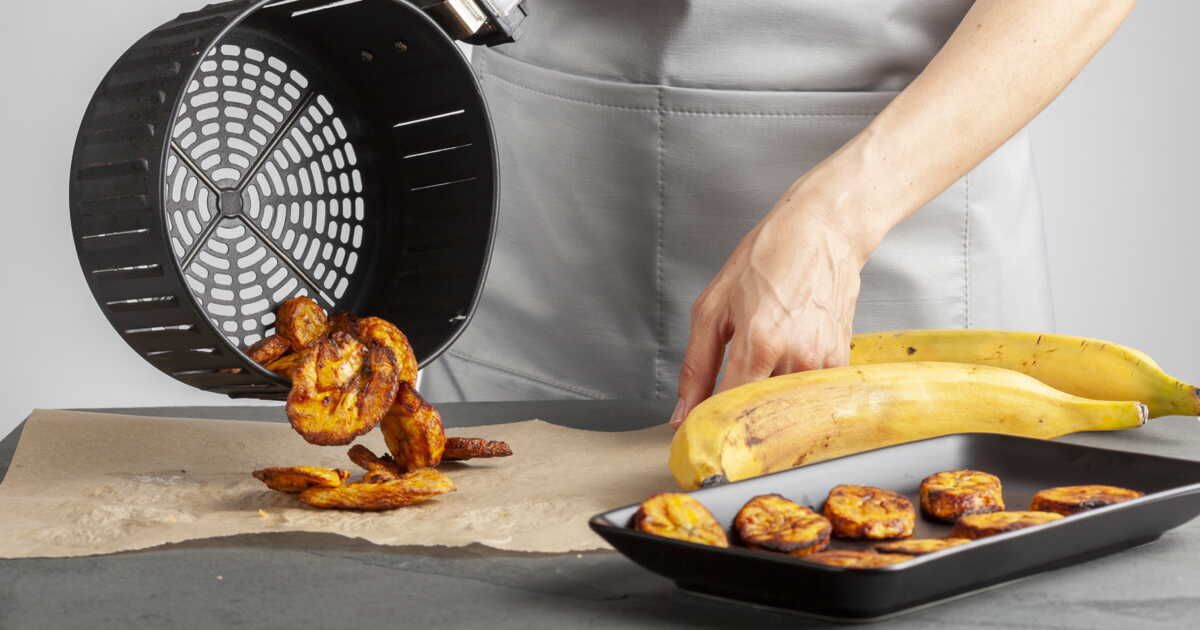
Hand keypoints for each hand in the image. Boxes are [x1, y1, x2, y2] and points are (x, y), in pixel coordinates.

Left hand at [670, 178, 868, 427]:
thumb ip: (695, 366)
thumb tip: (682, 412)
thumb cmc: (768, 259)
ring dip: (764, 401)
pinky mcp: (840, 363)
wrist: (823, 232)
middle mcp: (796, 357)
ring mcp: (823, 363)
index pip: (728, 407)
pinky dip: (788, 388)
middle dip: (736, 418)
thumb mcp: (713, 306)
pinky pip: (806, 394)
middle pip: (758, 415)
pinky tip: (783, 360)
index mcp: (760, 342)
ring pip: (784, 407)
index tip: (696, 428)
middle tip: (721, 405)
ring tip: (757, 370)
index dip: (708, 422)